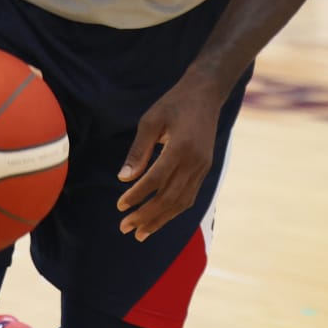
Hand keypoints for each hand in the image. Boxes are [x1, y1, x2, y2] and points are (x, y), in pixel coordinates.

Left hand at [116, 75, 224, 241]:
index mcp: (180, 148)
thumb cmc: (174, 103)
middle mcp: (194, 161)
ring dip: (160, 220)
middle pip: (169, 197)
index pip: (156, 180)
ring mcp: (202, 167)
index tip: (120, 205)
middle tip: (125, 227)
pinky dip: (173, 210)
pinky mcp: (205, 168)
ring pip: (181, 202)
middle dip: (146, 216)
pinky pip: (189, 196)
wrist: (206, 94)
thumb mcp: (151, 121)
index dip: (137, 195)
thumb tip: (123, 178)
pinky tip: (160, 219)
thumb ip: (138, 151)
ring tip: (140, 233)